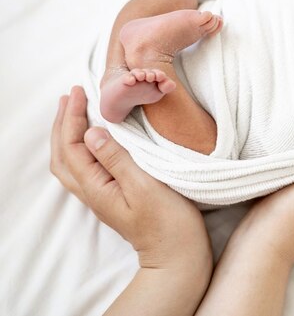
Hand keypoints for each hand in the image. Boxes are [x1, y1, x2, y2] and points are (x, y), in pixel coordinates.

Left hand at [50, 86, 209, 270]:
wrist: (178, 254)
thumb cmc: (167, 222)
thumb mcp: (144, 185)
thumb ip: (116, 159)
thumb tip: (91, 132)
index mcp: (97, 187)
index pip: (73, 146)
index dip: (73, 117)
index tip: (80, 92)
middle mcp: (93, 192)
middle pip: (63, 155)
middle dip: (63, 123)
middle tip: (71, 96)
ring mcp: (102, 196)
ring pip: (71, 162)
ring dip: (68, 135)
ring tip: (75, 112)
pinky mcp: (113, 197)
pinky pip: (85, 167)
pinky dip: (81, 147)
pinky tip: (94, 139)